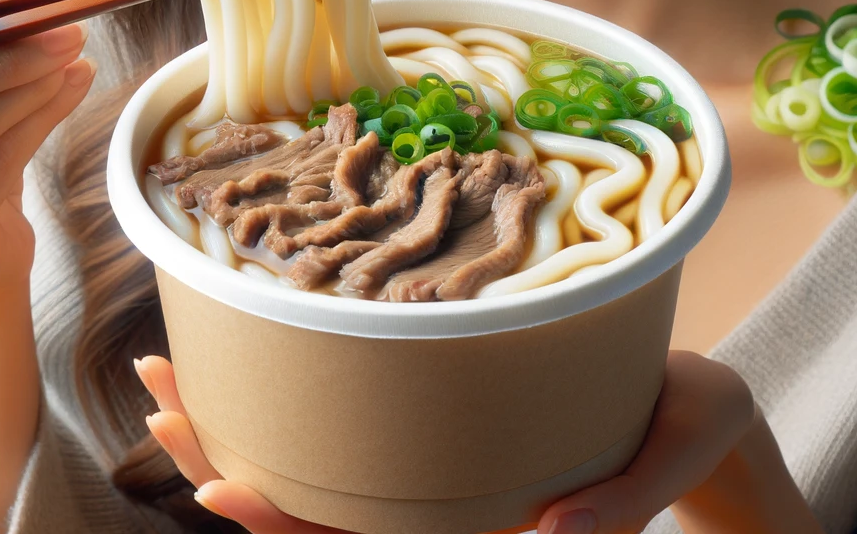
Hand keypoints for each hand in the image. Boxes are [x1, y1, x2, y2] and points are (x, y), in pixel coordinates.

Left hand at [134, 350, 756, 533]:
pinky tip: (250, 340)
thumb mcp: (667, 459)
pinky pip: (348, 412)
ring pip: (312, 458)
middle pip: (308, 501)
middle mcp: (438, 494)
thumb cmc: (689, 428)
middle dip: (222, 456)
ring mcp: (429, 458)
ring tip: (167, 367)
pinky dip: (289, 381)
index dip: (284, 523)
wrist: (699, 412)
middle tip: (157, 397)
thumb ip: (619, 508)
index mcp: (479, 518)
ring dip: (235, 419)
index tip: (218, 494)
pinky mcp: (436, 417)